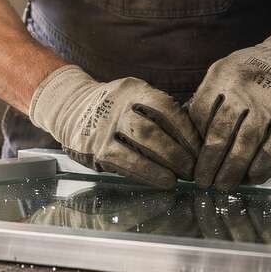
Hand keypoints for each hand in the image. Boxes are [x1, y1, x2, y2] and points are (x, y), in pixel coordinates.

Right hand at [30, 66, 199, 187]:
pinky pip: (125, 162)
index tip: (201, 147)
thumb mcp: (133, 96)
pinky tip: (162, 181)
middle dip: (179, 152)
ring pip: (140, 145)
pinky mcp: (95, 148)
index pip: (166, 107)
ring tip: (182, 176)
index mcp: (134, 90)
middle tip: (194, 167)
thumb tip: (194, 138)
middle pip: (154, 129)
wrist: (69, 107)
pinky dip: (148, 173)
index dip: (187, 129)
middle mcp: (118, 106)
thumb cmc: (113, 107)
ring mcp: (105, 127)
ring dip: (166, 163)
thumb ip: (157, 111)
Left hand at [189, 20, 270, 189]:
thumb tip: (187, 130)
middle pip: (221, 133)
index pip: (200, 113)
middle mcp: (244, 93)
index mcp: (223, 78)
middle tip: (202, 181)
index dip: (193, 140)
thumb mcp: (221, 71)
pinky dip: (262, 166)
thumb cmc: (249, 69)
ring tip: (222, 185)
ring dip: (232, 170)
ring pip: (246, 144)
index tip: (189, 158)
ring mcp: (267, 107)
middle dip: (209, 162)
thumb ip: (206, 97)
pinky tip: (251, 178)